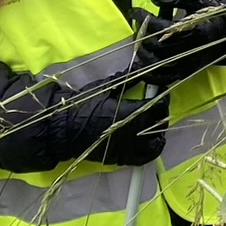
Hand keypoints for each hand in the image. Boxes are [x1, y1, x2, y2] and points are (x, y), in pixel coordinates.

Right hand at [13, 87, 165, 170]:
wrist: (63, 130)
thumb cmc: (83, 106)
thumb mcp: (105, 88)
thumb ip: (127, 79)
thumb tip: (143, 67)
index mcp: (130, 112)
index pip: (157, 106)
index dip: (162, 98)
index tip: (160, 93)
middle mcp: (132, 131)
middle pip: (158, 123)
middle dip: (161, 114)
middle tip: (158, 106)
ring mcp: (127, 147)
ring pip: (154, 144)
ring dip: (158, 134)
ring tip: (155, 126)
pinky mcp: (120, 158)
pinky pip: (142, 158)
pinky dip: (150, 151)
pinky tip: (149, 143)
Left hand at [136, 0, 225, 82]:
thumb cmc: (209, 14)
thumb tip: (155, 0)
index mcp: (197, 30)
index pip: (162, 27)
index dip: (144, 18)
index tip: (134, 11)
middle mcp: (193, 50)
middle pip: (157, 46)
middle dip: (141, 35)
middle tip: (137, 26)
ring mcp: (189, 64)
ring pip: (157, 63)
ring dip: (142, 52)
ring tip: (139, 41)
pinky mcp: (186, 73)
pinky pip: (164, 79)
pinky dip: (148, 75)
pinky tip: (139, 65)